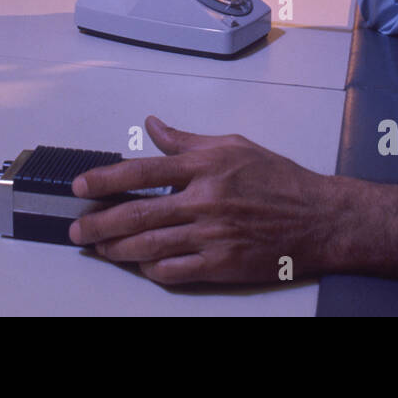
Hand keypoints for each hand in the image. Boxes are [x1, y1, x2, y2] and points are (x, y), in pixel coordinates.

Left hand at [69, 116, 337, 284]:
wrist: (319, 218)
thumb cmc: (279, 181)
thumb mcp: (233, 145)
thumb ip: (187, 140)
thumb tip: (153, 126)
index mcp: (205, 166)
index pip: (141, 170)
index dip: (105, 179)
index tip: (81, 185)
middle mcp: (205, 200)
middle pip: (137, 212)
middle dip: (99, 221)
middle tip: (78, 227)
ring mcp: (212, 235)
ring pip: (149, 245)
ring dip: (117, 248)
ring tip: (99, 247)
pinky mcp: (222, 264)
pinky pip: (174, 271)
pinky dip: (151, 270)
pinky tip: (140, 266)